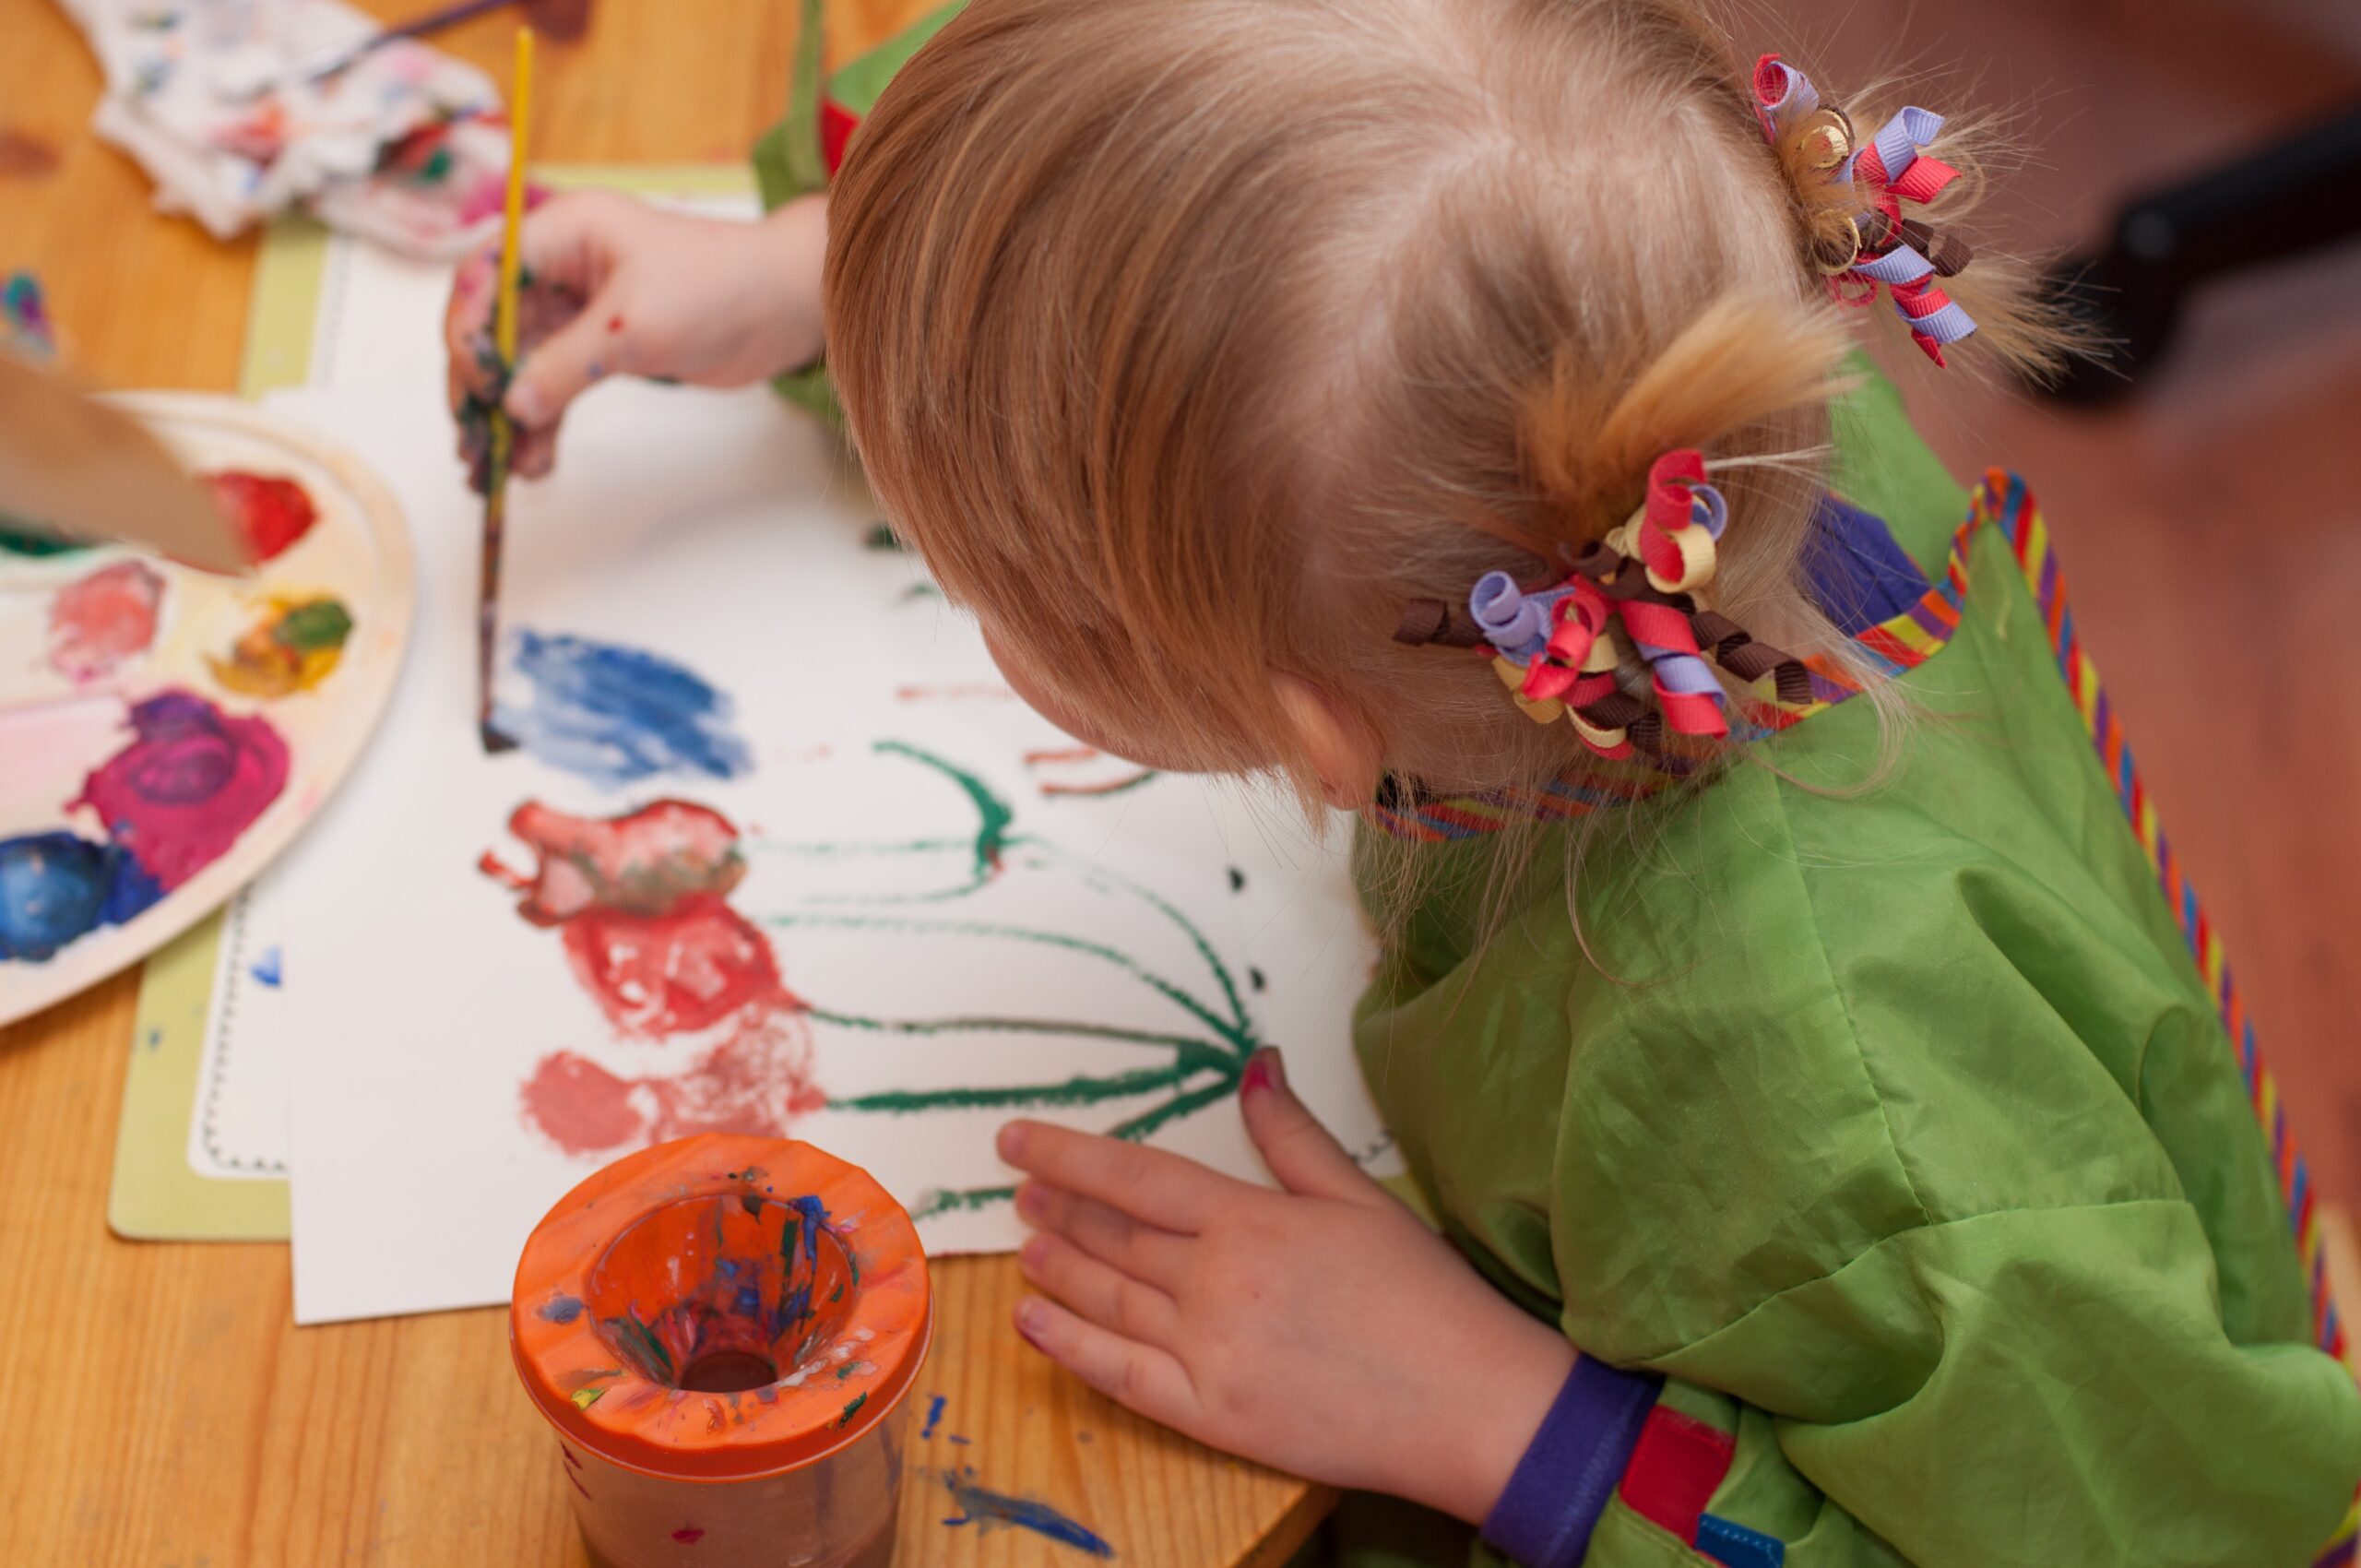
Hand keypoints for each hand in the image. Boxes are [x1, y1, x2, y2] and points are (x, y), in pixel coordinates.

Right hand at [442, 188, 828, 489]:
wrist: (785, 309)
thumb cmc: (719, 288)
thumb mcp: (636, 326)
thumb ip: (568, 364)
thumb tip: (510, 405)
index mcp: (563, 234)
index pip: (484, 277)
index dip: (468, 332)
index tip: (477, 385)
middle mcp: (563, 268)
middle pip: (494, 329)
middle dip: (481, 388)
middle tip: (474, 443)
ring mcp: (581, 311)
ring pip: (523, 365)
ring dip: (510, 417)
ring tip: (500, 470)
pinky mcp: (606, 348)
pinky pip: (557, 387)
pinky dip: (544, 424)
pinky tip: (537, 463)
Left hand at [999, 1049, 1576, 1524]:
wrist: (1470, 1406)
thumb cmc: (1426, 1297)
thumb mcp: (1360, 1198)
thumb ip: (1292, 1135)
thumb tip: (1256, 1066)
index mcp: (1251, 1223)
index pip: (1136, 1176)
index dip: (1069, 1155)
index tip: (1018, 1138)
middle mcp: (1216, 1284)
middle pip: (1114, 1237)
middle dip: (1060, 1209)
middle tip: (1020, 1190)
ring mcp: (1208, 1354)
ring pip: (1109, 1301)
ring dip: (1060, 1269)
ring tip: (1026, 1245)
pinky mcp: (1212, 1416)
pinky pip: (1120, 1376)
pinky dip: (1069, 1347)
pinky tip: (1034, 1322)